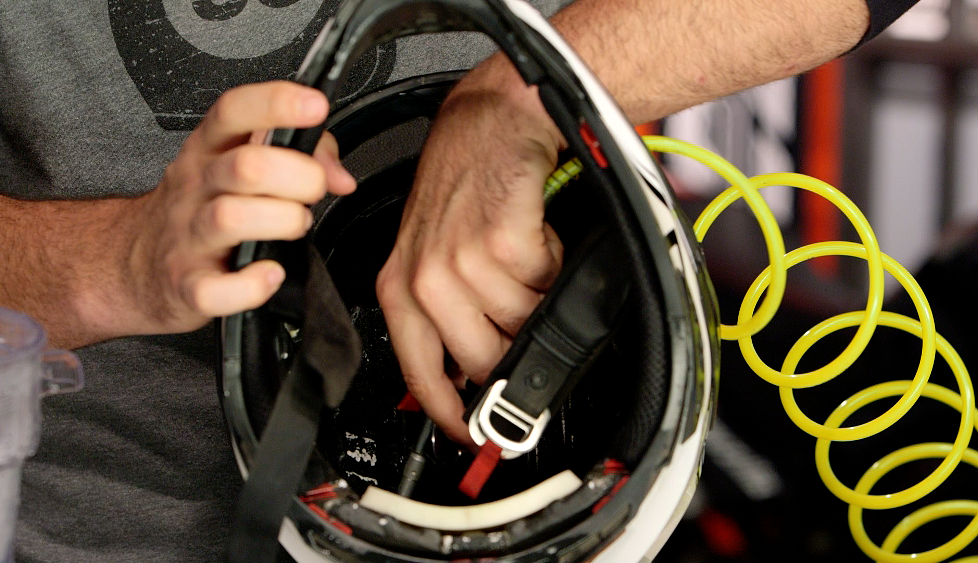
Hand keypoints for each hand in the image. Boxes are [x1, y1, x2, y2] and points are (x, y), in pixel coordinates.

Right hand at [128, 81, 354, 333]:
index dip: (276, 103)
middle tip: (314, 189)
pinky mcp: (188, 286)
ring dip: (282, 221)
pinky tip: (270, 274)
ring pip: (230, 218)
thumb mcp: (239, 164)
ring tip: (295, 225)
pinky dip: (252, 286)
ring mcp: (188, 237)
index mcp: (209, 150)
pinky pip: (216, 290)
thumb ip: (302, 156)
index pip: (233, 111)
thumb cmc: (200, 209)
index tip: (314, 106)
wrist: (133, 265)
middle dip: (298, 176)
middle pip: (245, 166)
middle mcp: (197, 187)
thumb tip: (340, 176)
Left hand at [376, 60, 565, 444]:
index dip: (451, 415)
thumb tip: (473, 377)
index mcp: (400, 290)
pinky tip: (531, 236)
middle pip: (484, 359)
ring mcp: (460, 261)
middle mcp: (424, 279)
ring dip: (535, 294)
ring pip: (522, 321)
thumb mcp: (431, 257)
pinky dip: (550, 263)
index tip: (475, 436)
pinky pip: (545, 283)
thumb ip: (446, 318)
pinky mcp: (500, 241)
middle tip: (520, 311)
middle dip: (515, 343)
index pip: (420, 375)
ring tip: (518, 257)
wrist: (488, 127)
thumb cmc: (463, 189)